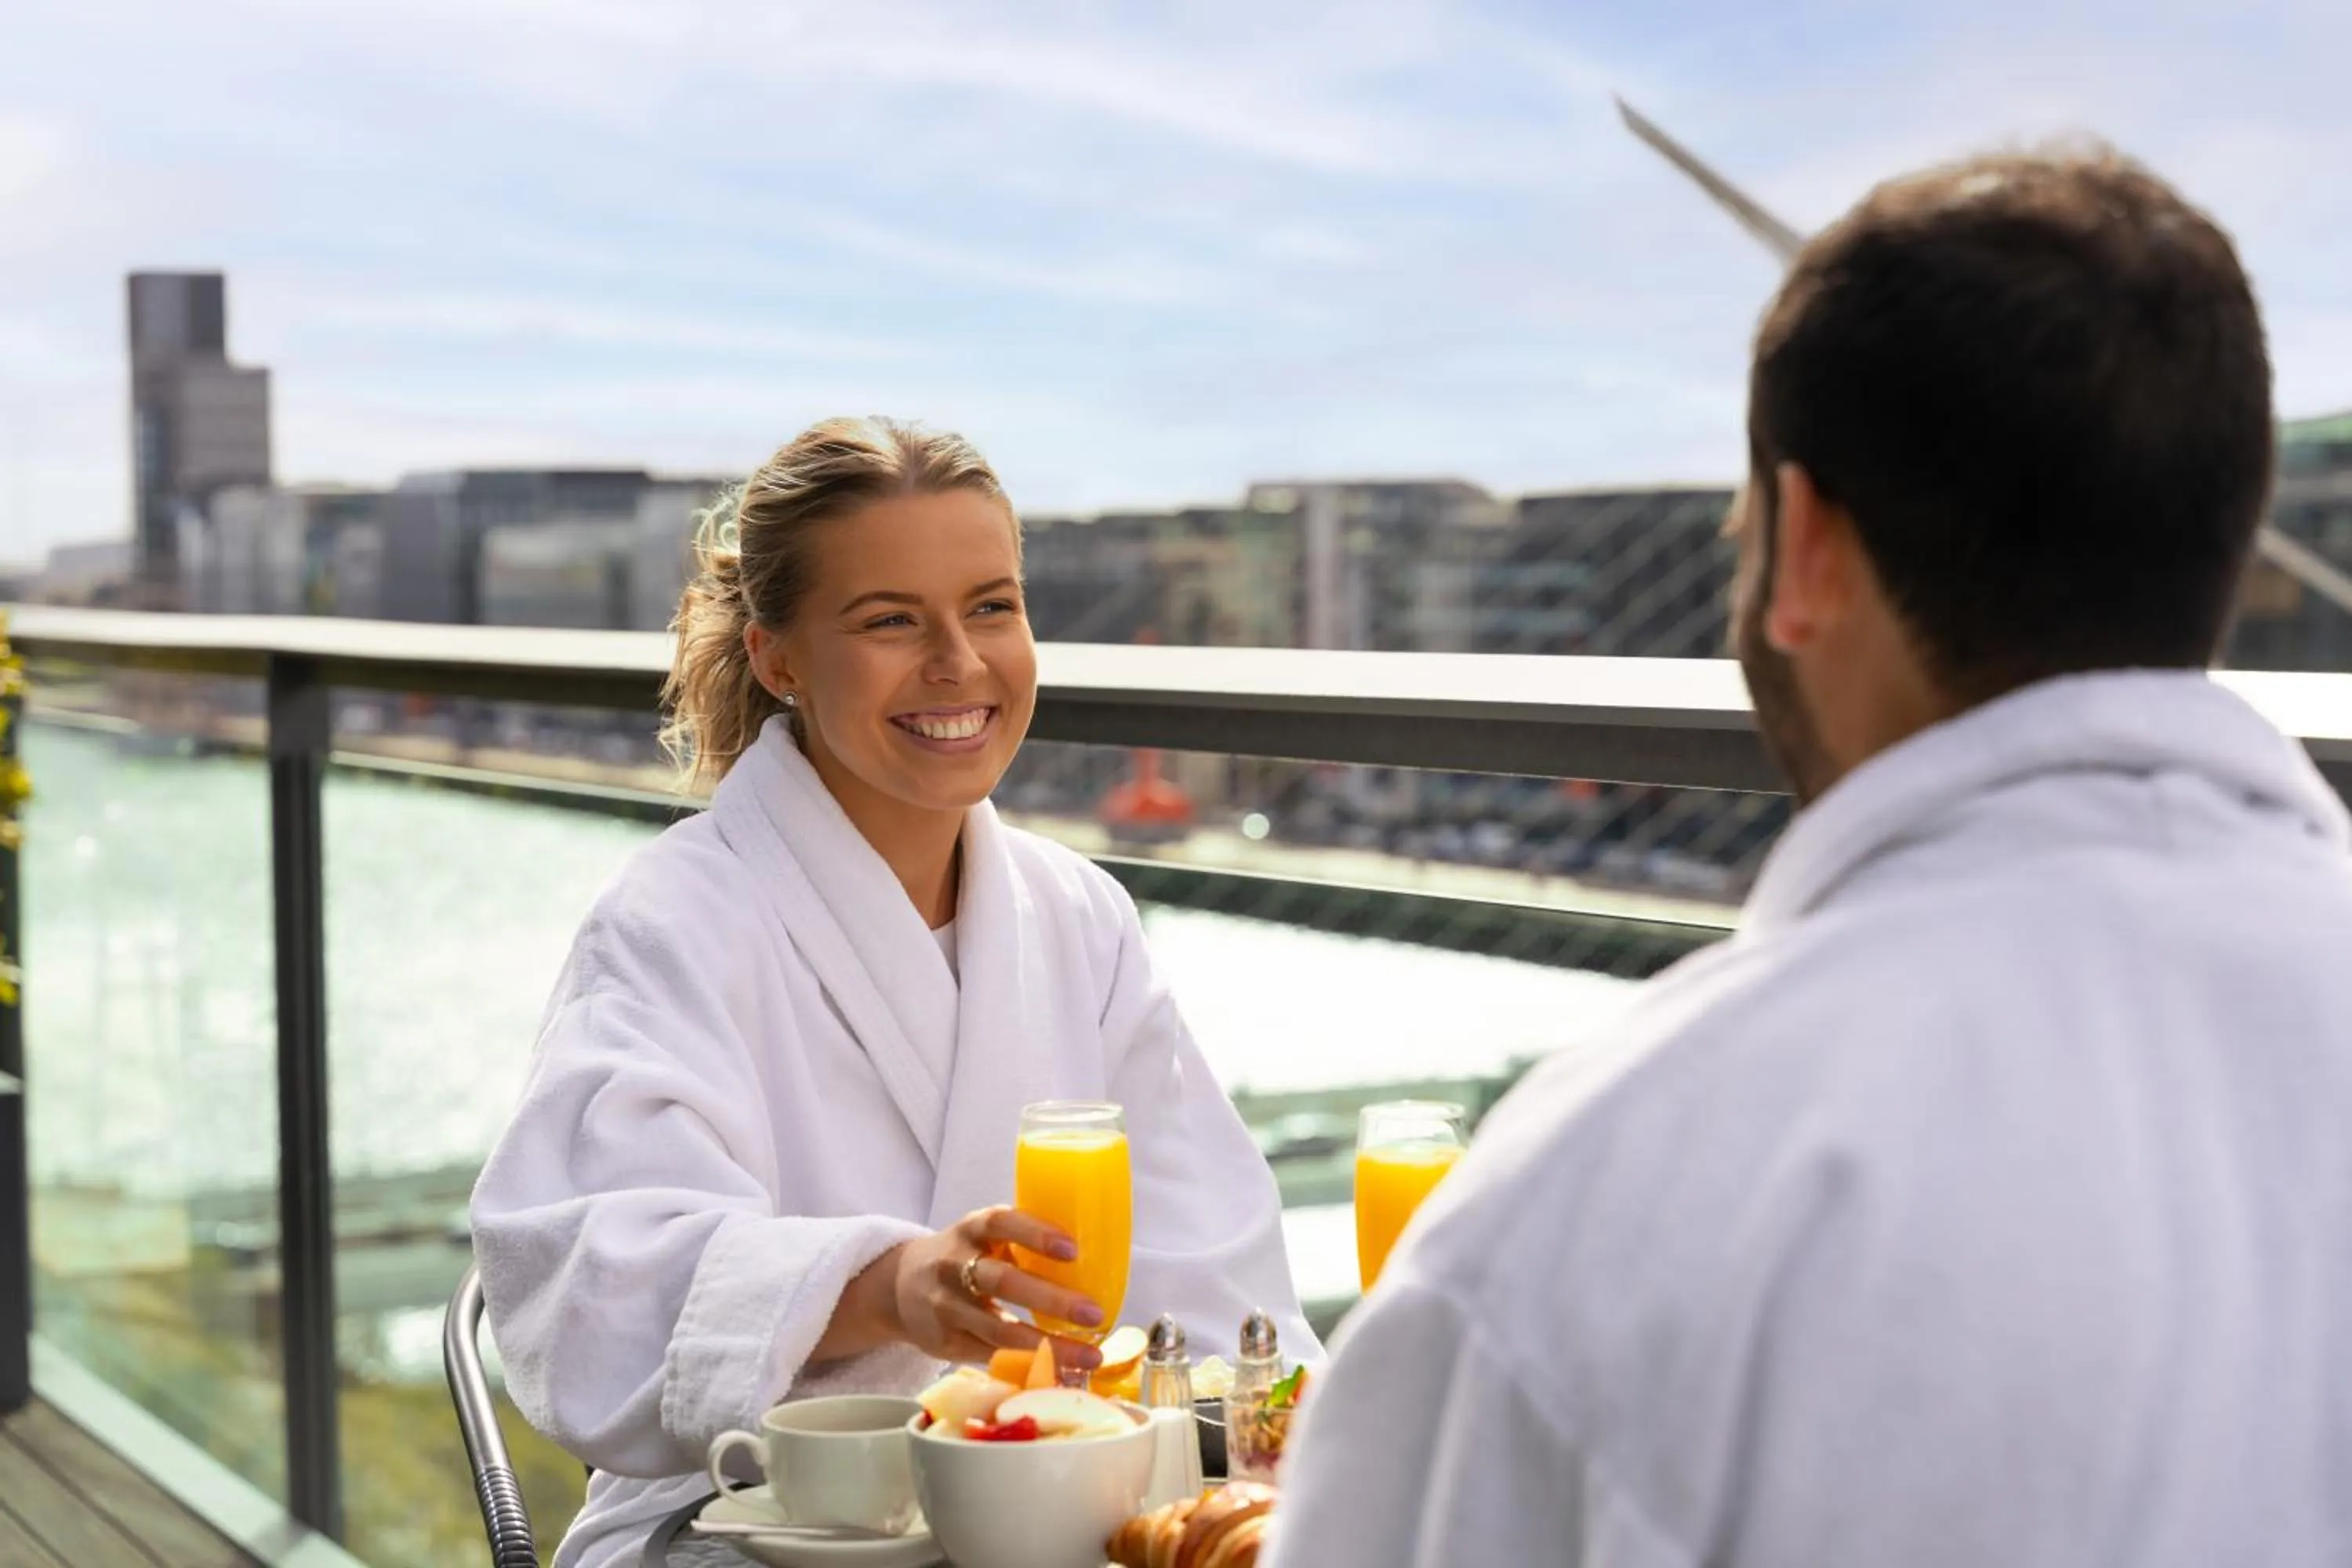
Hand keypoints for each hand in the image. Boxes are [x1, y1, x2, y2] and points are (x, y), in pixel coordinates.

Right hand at [888, 1206, 1104, 1369]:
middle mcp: (954, 1266)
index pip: (1001, 1223)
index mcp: (970, 1230)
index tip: (1072, 1249)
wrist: (899, 1286)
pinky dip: (1027, 1366)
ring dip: (1047, 1346)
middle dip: (1051, 1299)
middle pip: (1002, 1282)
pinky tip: (1060, 1372)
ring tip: (1089, 1356)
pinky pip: (991, 1357)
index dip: (1035, 1234)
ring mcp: (946, 1307)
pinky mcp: (945, 1342)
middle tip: (1093, 1314)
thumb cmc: (964, 1257)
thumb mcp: (983, 1237)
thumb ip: (1022, 1242)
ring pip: (998, 1331)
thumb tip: (1097, 1254)